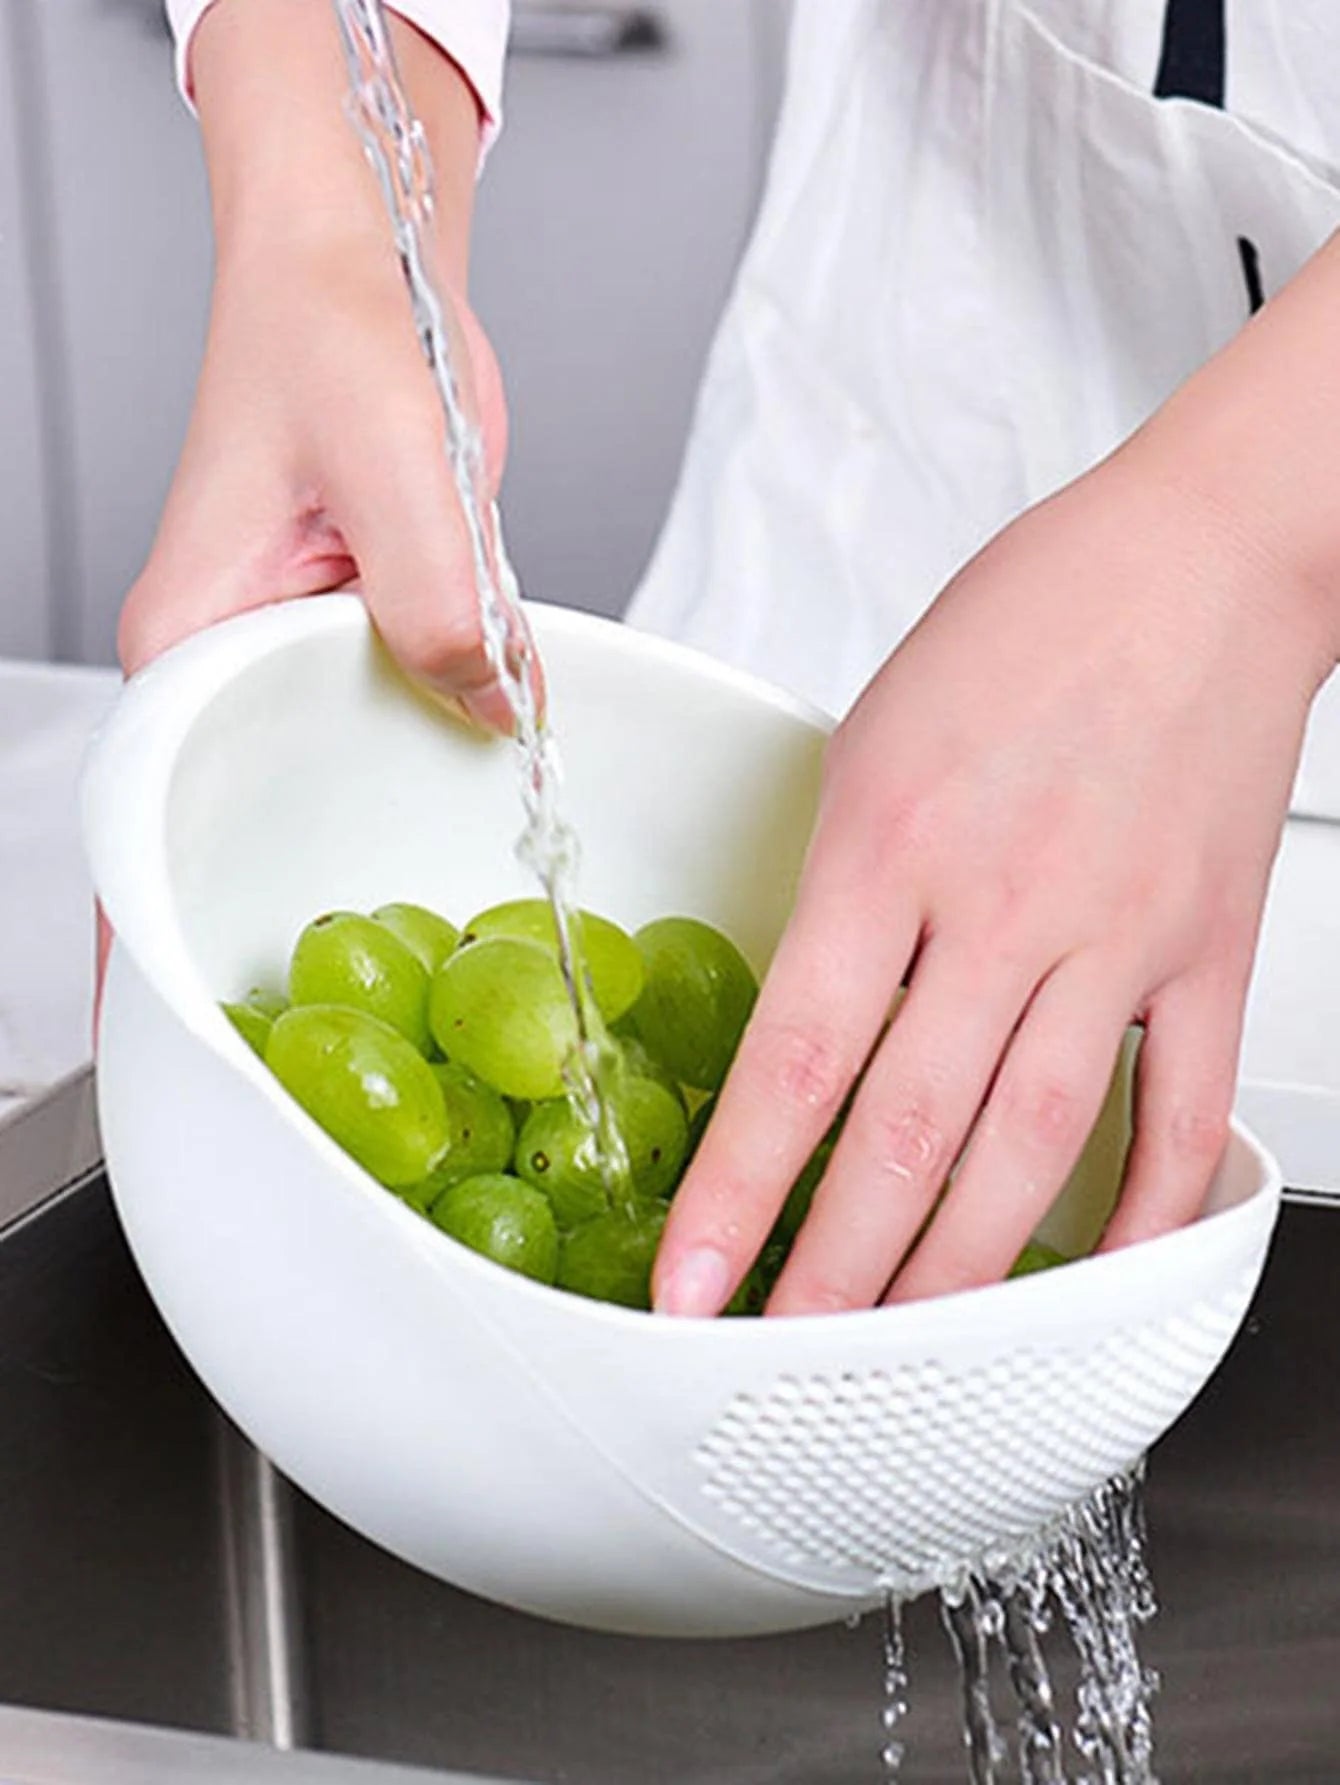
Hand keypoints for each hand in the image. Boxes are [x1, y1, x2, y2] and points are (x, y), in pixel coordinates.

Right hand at [102, 1, 511, 1026]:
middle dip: (295, 891)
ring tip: (432, 909)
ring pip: (336, 757)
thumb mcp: (402, 478)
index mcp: (194, 637)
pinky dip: (439, 731)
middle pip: (251, 805)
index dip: (159, 935)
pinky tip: (487, 776)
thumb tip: (495, 717)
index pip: (158, 815)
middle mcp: (230, 651)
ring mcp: (294, 640)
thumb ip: (444, 612)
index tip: (177, 1031)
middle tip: (360, 982)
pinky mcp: (360, 617)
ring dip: (384, 810)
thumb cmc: (332, 330)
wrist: (365, 256)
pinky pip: (395, 700)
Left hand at [654, 441, 1332, 1316]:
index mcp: (892, 842)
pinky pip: (1182, 1108)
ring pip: (1030, 1146)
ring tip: (898, 1350)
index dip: (734, 1191)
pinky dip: (1145, 1206)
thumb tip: (814, 1029)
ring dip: (958, 1271)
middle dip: (832, 1270)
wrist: (1204, 559)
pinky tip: (1096, 1275)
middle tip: (778, 1358)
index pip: (796, 1059)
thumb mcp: (874, 738)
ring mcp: (1118, 936)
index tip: (688, 1281)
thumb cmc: (1031, 622)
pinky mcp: (1208, 949)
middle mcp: (1004, 903)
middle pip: (906, 1133)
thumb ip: (844, 895)